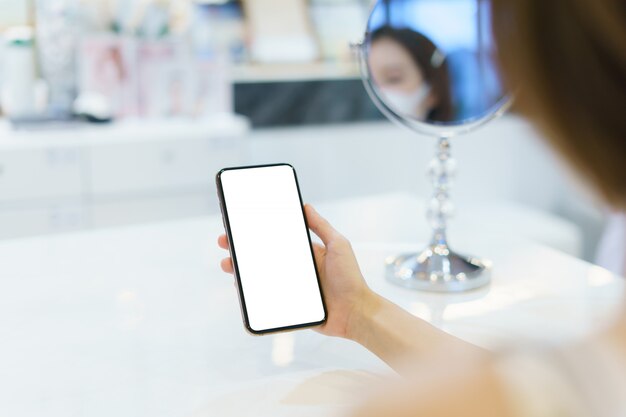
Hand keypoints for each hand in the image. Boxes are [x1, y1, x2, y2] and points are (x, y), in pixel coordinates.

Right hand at [217, 204, 373, 338]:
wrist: (357, 313)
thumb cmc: (351, 278)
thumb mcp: (338, 245)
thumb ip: (321, 227)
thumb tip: (305, 205)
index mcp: (305, 253)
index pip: (276, 240)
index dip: (258, 233)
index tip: (241, 226)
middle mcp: (295, 269)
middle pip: (263, 258)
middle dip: (242, 251)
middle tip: (225, 244)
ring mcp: (290, 288)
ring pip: (260, 278)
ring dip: (241, 272)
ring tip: (228, 266)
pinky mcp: (289, 306)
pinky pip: (266, 300)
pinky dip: (251, 295)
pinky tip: (240, 289)